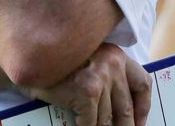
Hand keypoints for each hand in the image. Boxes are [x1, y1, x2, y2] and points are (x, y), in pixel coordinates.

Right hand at [22, 43, 151, 125]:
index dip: (143, 108)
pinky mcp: (86, 92)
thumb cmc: (59, 63)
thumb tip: (122, 110)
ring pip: (107, 120)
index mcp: (118, 56)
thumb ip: (108, 77)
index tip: (139, 124)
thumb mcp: (90, 61)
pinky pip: (91, 123)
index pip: (142, 83)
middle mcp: (114, 64)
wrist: (31, 56)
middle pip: (127, 108)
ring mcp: (101, 78)